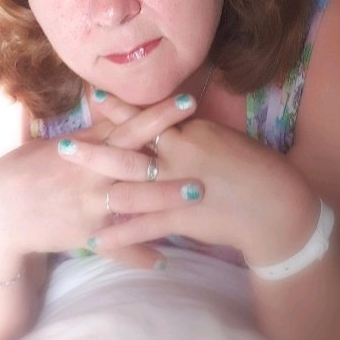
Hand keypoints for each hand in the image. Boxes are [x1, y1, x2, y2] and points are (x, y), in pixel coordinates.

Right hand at [0, 92, 200, 273]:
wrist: (3, 208)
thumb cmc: (35, 167)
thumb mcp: (63, 144)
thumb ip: (96, 133)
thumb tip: (124, 111)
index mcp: (88, 150)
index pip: (128, 127)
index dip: (158, 114)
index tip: (189, 101)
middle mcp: (92, 176)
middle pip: (136, 165)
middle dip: (169, 160)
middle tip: (205, 154)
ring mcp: (90, 207)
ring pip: (132, 204)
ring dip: (164, 201)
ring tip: (196, 197)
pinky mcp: (86, 234)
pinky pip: (116, 246)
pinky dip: (139, 255)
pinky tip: (163, 261)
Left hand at [61, 95, 318, 264]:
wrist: (277, 205)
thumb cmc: (256, 165)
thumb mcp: (222, 138)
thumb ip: (192, 132)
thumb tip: (172, 122)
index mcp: (189, 131)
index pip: (148, 117)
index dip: (119, 109)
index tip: (93, 97)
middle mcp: (178, 155)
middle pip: (128, 149)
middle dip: (93, 149)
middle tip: (63, 146)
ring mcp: (177, 187)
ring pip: (129, 186)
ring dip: (99, 189)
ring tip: (72, 191)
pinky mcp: (181, 218)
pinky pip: (144, 228)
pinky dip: (119, 236)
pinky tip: (97, 242)